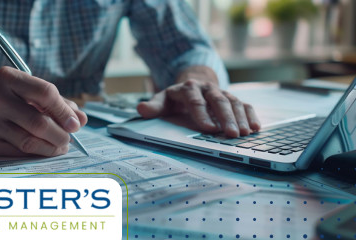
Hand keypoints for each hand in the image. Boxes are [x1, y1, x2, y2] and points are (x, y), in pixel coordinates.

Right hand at [0, 66, 86, 156]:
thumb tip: (81, 120)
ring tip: (60, 146)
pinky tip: (44, 151)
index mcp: (8, 78)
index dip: (64, 111)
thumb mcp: (29, 92)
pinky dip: (36, 154)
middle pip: (38, 122)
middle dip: (61, 134)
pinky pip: (17, 153)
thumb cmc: (8, 99)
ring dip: (51, 147)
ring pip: (29, 141)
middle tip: (69, 140)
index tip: (76, 124)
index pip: (45, 93)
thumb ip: (57, 103)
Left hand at [137, 79, 259, 137]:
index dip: (202, 114)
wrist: (191, 85)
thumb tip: (140, 109)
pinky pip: (244, 105)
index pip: (195, 101)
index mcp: (189, 88)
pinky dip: (251, 115)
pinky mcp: (231, 98)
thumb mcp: (162, 101)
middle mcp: (207, 88)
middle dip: (226, 118)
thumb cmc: (174, 99)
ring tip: (246, 134)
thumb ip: (153, 106)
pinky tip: (256, 128)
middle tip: (232, 134)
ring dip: (241, 118)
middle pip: (218, 101)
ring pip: (234, 103)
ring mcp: (221, 93)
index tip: (209, 129)